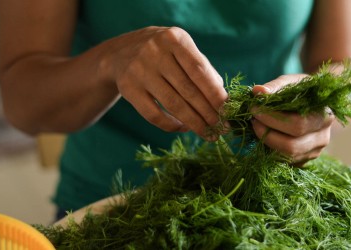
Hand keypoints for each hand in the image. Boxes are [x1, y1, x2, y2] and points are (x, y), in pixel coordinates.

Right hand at [103, 26, 226, 139]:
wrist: (121, 52)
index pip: (199, 70)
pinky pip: (154, 115)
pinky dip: (172, 125)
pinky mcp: (128, 89)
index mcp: (174, 38)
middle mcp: (154, 52)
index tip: (228, 110)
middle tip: (222, 127)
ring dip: (194, 123)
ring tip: (208, 133)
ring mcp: (139, 70)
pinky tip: (184, 127)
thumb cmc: (165, 53)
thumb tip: (223, 99)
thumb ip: (203, 69)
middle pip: (188, 90)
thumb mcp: (182, 50)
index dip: (215, 93)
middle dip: (208, 112)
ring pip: (173, 104)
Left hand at [251, 75, 335, 164]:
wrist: (312, 103)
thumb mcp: (290, 82)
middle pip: (292, 146)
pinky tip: (264, 134)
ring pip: (286, 156)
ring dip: (266, 142)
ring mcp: (314, 152)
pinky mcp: (304, 160)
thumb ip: (275, 86)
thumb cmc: (301, 91)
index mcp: (325, 116)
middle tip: (252, 119)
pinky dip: (270, 149)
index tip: (254, 107)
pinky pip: (283, 161)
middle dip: (266, 132)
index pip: (297, 124)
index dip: (272, 118)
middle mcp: (323, 137)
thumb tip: (258, 91)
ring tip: (256, 125)